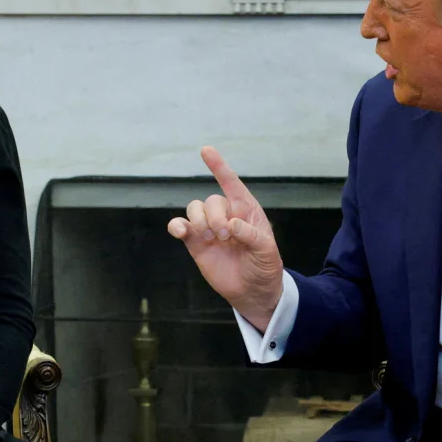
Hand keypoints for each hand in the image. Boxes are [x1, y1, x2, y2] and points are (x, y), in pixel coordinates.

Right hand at [167, 146, 283, 330]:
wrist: (253, 291)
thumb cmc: (264, 266)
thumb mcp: (266, 250)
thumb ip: (251, 234)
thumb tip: (231, 225)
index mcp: (246, 210)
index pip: (231, 183)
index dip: (218, 167)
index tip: (205, 150)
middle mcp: (226, 215)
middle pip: (211, 201)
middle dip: (215, 216)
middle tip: (225, 236)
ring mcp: (209, 228)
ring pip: (194, 209)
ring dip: (199, 221)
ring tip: (210, 238)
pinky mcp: (195, 243)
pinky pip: (180, 226)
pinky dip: (176, 226)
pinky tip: (179, 232)